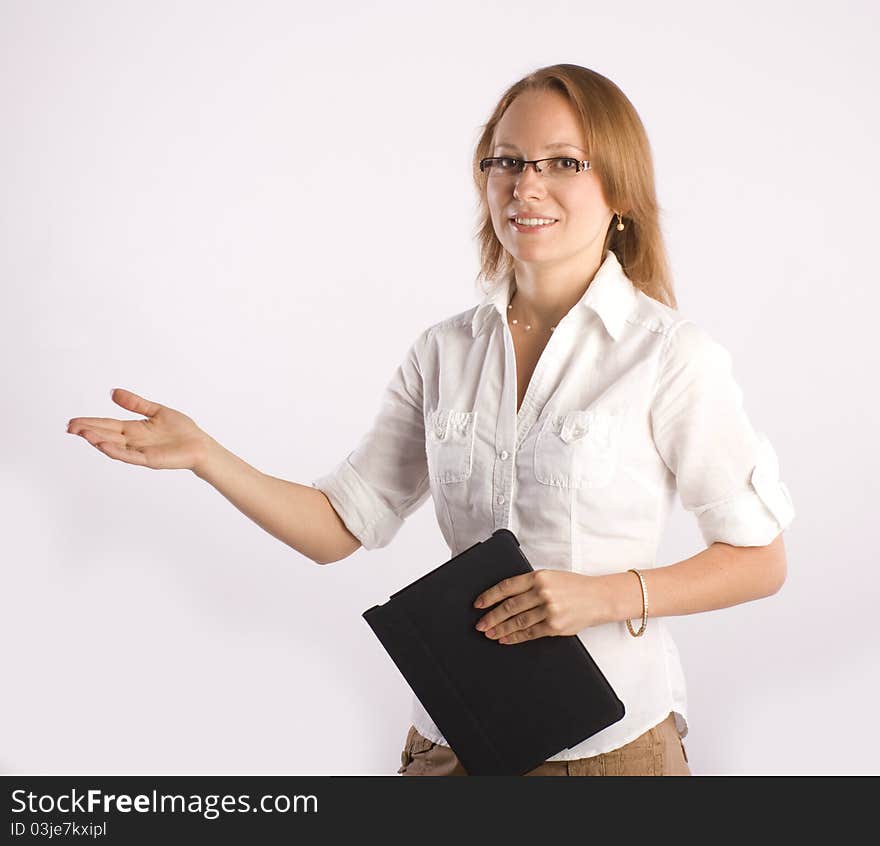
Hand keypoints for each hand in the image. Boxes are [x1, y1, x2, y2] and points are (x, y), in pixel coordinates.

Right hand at [66, 388, 213, 470]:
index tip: (73, 421)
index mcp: (134, 429)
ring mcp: (140, 451)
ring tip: (83, 434)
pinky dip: (116, 451)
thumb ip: (135, 403)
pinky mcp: (149, 459)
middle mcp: (134, 441)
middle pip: (106, 435)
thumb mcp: (156, 411)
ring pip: (114, 446)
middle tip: (69, 428)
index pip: (107, 425)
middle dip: (88, 431)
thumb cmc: (182, 430)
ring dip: (98, 440)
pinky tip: (103, 445)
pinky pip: (130, 456)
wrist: (200, 445)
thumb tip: (113, 392)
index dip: (90, 423)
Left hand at [472, 570, 610, 643]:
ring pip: (517, 621)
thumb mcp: (551, 577)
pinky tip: (506, 639)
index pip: (507, 586)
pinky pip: (530, 633)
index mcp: (538, 576)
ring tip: (490, 633)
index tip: (478, 604)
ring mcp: (549, 610)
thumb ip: (530, 584)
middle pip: (509, 606)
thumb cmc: (574, 586)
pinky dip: (515, 637)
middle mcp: (542, 592)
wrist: (599, 597)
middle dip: (491, 616)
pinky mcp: (555, 626)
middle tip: (480, 624)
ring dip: (500, 629)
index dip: (489, 596)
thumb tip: (505, 597)